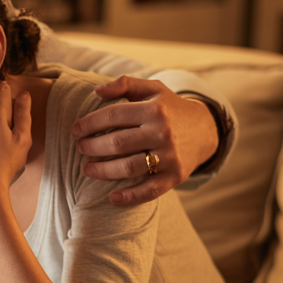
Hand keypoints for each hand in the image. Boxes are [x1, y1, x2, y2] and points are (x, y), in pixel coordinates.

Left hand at [70, 76, 218, 204]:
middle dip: (93, 147)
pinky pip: (150, 190)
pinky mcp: (175, 176)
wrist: (206, 130)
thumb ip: (125, 84)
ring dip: (104, 171)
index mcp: (154, 109)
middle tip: (80, 149)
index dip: (90, 123)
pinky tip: (112, 197)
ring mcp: (169, 156)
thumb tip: (97, 91)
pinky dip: (130, 196)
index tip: (75, 130)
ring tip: (87, 170)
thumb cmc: (170, 108)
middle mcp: (162, 132)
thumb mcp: (153, 89)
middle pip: (118, 143)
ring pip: (129, 167)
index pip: (114, 115)